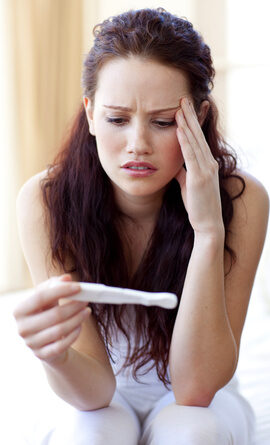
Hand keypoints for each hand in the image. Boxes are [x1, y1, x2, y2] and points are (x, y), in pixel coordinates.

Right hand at [13, 274, 90, 364]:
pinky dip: (74, 334)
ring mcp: (31, 344)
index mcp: (20, 310)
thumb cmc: (45, 313)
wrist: (44, 341)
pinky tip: (80, 325)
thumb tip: (66, 278)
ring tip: (86, 311)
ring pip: (60, 330)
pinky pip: (62, 345)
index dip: (61, 291)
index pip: (40, 297)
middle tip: (86, 300)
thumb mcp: (47, 298)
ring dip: (77, 319)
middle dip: (73, 306)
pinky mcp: (43, 355)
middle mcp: (22, 328)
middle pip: (54, 315)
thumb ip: (55, 284)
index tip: (78, 287)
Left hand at [174, 97, 223, 235]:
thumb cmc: (197, 205)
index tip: (184, 108)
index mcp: (206, 163)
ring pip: (194, 141)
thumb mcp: (188, 185)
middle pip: (197, 135)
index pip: (197, 138)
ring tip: (180, 107)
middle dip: (190, 116)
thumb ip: (182, 172)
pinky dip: (184, 141)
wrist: (208, 223)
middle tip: (183, 98)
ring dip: (186, 123)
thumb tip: (174, 165)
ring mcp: (205, 169)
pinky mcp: (200, 177)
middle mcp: (208, 162)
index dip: (191, 122)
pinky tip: (179, 129)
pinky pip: (190, 155)